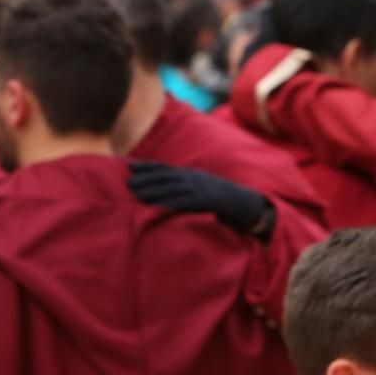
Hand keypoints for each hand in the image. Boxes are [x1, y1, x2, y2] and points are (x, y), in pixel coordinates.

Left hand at [128, 160, 272, 239]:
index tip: (130, 167)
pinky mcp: (209, 201)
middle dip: (146, 179)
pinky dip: (172, 204)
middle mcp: (196, 178)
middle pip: (166, 177)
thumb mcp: (203, 190)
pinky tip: (159, 207)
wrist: (248, 206)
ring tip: (137, 196)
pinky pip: (186, 202)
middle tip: (127, 184)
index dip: (147, 167)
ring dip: (154, 192)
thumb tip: (167, 192)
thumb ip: (187, 189)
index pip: (166, 168)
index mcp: (193, 174)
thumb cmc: (224, 201)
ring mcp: (202, 188)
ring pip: (173, 188)